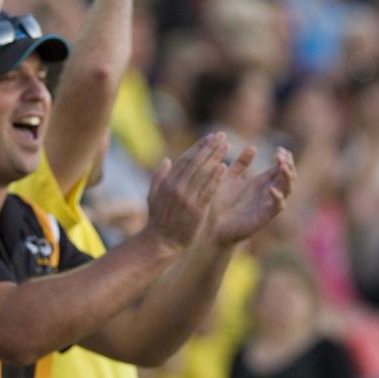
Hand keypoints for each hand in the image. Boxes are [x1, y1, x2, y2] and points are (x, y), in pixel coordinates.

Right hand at [145, 133, 227, 249]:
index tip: (209, 137)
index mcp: (166, 183)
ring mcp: (186, 199)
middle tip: (221, 135)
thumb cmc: (158, 219)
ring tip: (226, 145)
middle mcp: (176, 188)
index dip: (199, 146)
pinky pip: (208, 191)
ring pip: (203, 174)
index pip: (185, 159)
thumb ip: (159, 176)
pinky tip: (224, 167)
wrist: (161, 242)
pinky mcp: (196, 210)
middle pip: (196, 163)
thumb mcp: (152, 195)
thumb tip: (167, 159)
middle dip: (209, 147)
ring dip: (215, 157)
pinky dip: (215, 178)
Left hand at [209, 146, 295, 245]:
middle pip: (287, 176)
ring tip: (283, 167)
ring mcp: (267, 204)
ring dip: (287, 178)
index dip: (284, 158)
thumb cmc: (220, 202)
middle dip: (288, 165)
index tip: (280, 149)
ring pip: (287, 189)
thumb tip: (252, 146)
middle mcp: (267, 192)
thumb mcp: (230, 178)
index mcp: (261, 182)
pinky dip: (277, 198)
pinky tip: (272, 190)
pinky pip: (277, 207)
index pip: (280, 167)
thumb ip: (241, 164)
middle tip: (281, 155)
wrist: (212, 226)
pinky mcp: (264, 217)